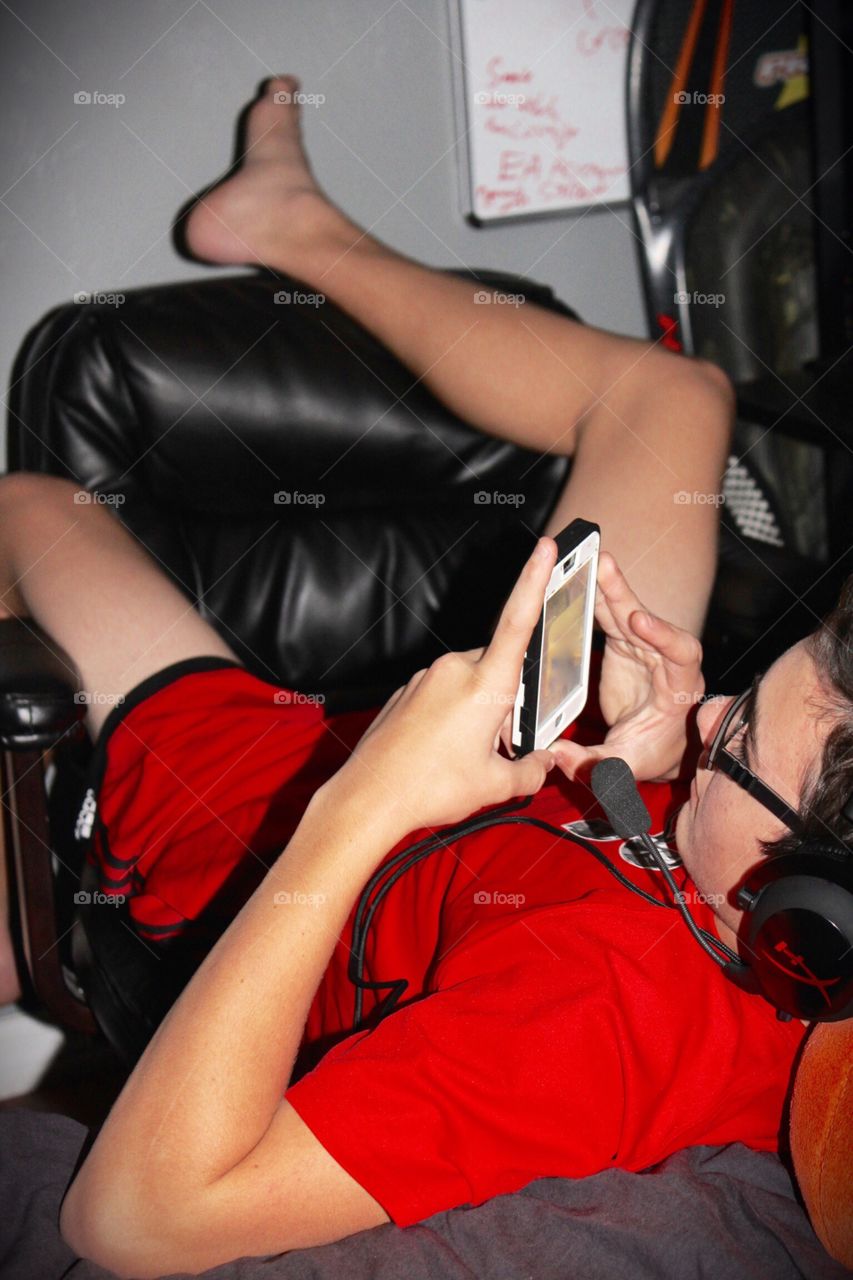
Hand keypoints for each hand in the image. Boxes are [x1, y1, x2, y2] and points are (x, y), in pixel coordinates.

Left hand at [323, 539, 559, 840]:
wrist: (369, 796)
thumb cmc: (432, 787)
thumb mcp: (496, 785)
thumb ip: (532, 769)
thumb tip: (546, 762)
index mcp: (485, 685)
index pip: (518, 622)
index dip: (535, 582)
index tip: (545, 548)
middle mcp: (455, 671)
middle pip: (498, 670)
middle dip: (508, 702)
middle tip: (501, 746)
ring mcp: (426, 678)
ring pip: (471, 685)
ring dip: (479, 712)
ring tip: (466, 757)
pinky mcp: (407, 691)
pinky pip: (443, 695)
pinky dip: (453, 717)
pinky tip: (443, 752)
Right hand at [549, 552, 703, 782]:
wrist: (659, 746)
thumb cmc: (651, 754)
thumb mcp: (626, 766)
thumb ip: (596, 765)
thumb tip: (556, 755)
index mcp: (679, 688)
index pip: (681, 654)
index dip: (662, 635)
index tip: (638, 621)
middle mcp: (666, 660)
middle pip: (649, 622)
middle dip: (626, 596)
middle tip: (604, 568)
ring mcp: (645, 648)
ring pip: (628, 611)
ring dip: (609, 587)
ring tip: (589, 559)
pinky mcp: (626, 643)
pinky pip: (611, 616)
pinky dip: (596, 596)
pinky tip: (580, 575)